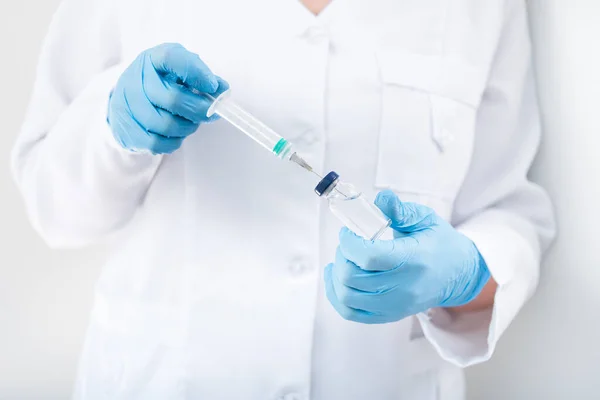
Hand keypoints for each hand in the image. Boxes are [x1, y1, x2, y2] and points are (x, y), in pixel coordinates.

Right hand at [108, 43, 227, 153]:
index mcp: (152, 59)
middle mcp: (135, 79)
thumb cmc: (160, 84)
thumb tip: (222, 90)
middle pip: (173, 99)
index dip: (196, 72)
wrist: (128, 103)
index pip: (172, 58)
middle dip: (200, 110)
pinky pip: (157, 143)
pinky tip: (176, 134)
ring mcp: (127, 105)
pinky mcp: (127, 130)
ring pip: (167, 125)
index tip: (213, 86)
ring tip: (190, 122)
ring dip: (187, 127)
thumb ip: (202, 77)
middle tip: (212, 113)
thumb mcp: (180, 72)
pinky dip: (173, 142)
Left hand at [324, 190, 490, 323]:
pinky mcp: (388, 314)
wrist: (459, 274)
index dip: (349, 242)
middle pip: (352, 277)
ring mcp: (395, 305)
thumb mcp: (425, 219)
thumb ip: (400, 210)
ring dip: (336, 275)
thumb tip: (381, 199)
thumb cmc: (440, 244)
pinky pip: (350, 312)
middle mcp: (403, 287)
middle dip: (342, 255)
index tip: (349, 231)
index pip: (368, 257)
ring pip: (347, 297)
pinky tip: (337, 278)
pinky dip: (336, 295)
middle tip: (348, 243)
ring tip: (344, 258)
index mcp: (413, 260)